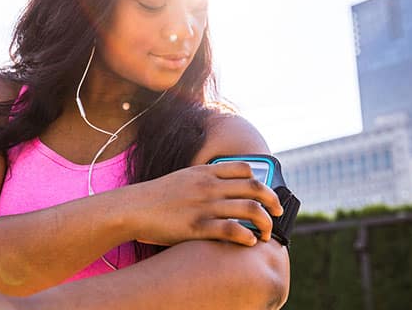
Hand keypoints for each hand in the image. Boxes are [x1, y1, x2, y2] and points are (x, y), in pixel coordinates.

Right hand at [127, 161, 283, 246]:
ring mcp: (204, 206)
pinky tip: (250, 241)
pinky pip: (231, 230)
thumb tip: (224, 188)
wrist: (133, 208)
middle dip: (273, 201)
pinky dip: (247, 236)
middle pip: (254, 188)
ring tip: (266, 233)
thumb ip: (204, 180)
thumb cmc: (157, 197)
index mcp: (205, 172)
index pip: (245, 170)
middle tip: (279, 213)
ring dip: (266, 222)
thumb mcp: (183, 178)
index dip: (261, 182)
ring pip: (250, 209)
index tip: (266, 194)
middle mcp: (209, 186)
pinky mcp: (197, 227)